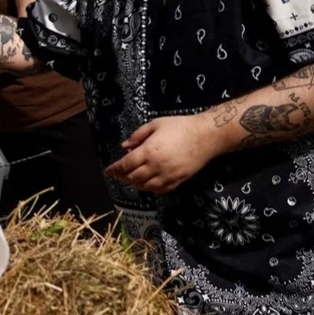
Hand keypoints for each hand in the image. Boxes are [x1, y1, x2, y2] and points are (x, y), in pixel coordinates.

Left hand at [104, 113, 221, 192]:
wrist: (206, 136)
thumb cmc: (179, 126)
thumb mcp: (155, 124)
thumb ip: (138, 135)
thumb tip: (124, 146)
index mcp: (148, 151)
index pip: (126, 164)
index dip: (115, 169)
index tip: (107, 171)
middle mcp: (156, 166)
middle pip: (133, 177)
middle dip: (123, 177)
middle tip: (118, 175)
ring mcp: (168, 175)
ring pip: (146, 186)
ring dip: (135, 184)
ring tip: (130, 179)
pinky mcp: (178, 181)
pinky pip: (161, 190)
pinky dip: (151, 189)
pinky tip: (147, 184)